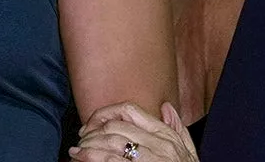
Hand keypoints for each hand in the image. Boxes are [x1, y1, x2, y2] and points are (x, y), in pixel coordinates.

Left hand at [69, 102, 197, 161]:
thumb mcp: (188, 153)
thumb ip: (177, 129)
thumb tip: (166, 107)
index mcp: (167, 136)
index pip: (129, 110)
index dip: (105, 113)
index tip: (93, 124)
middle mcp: (160, 146)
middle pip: (115, 126)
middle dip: (92, 132)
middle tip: (81, 140)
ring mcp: (151, 160)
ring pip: (111, 143)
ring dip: (88, 145)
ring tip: (76, 151)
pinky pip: (112, 161)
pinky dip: (92, 158)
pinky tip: (81, 159)